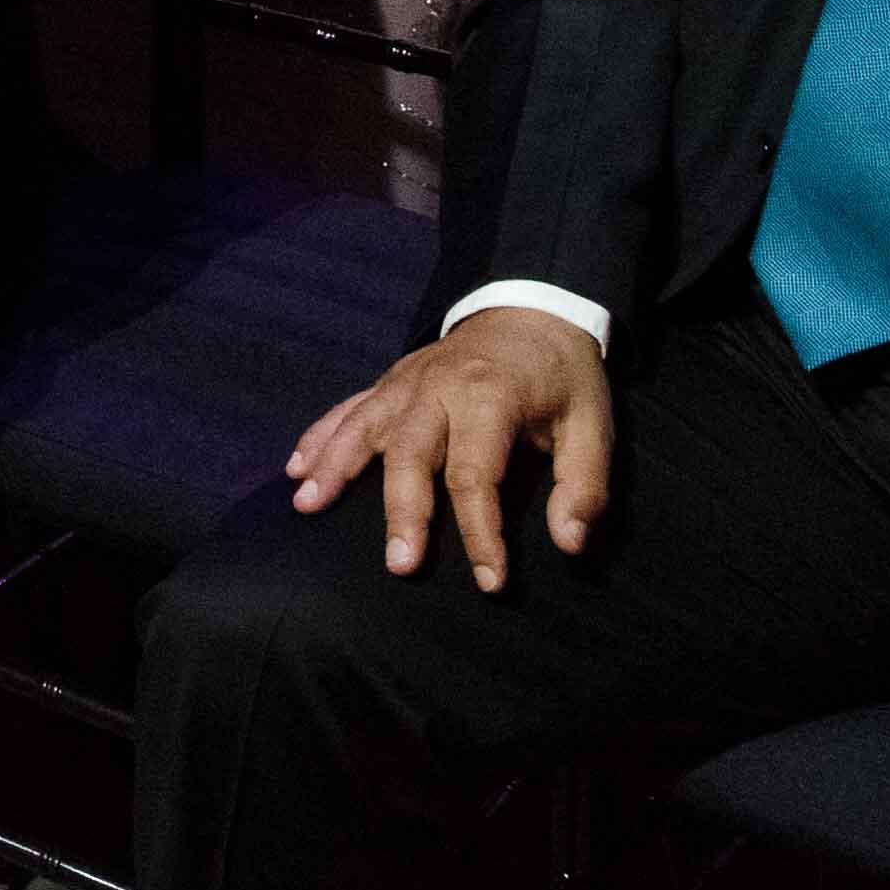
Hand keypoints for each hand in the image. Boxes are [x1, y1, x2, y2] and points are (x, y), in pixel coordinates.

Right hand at [283, 304, 614, 593]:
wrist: (530, 309)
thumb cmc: (562, 378)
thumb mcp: (593, 427)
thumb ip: (583, 486)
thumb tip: (570, 544)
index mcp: (490, 398)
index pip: (476, 475)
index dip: (481, 532)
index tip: (489, 581)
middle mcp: (438, 388)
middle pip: (411, 454)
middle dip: (402, 512)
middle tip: (399, 565)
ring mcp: (406, 381)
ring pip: (364, 427)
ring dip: (334, 467)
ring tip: (307, 506)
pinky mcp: (391, 380)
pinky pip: (349, 408)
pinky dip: (320, 436)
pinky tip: (297, 467)